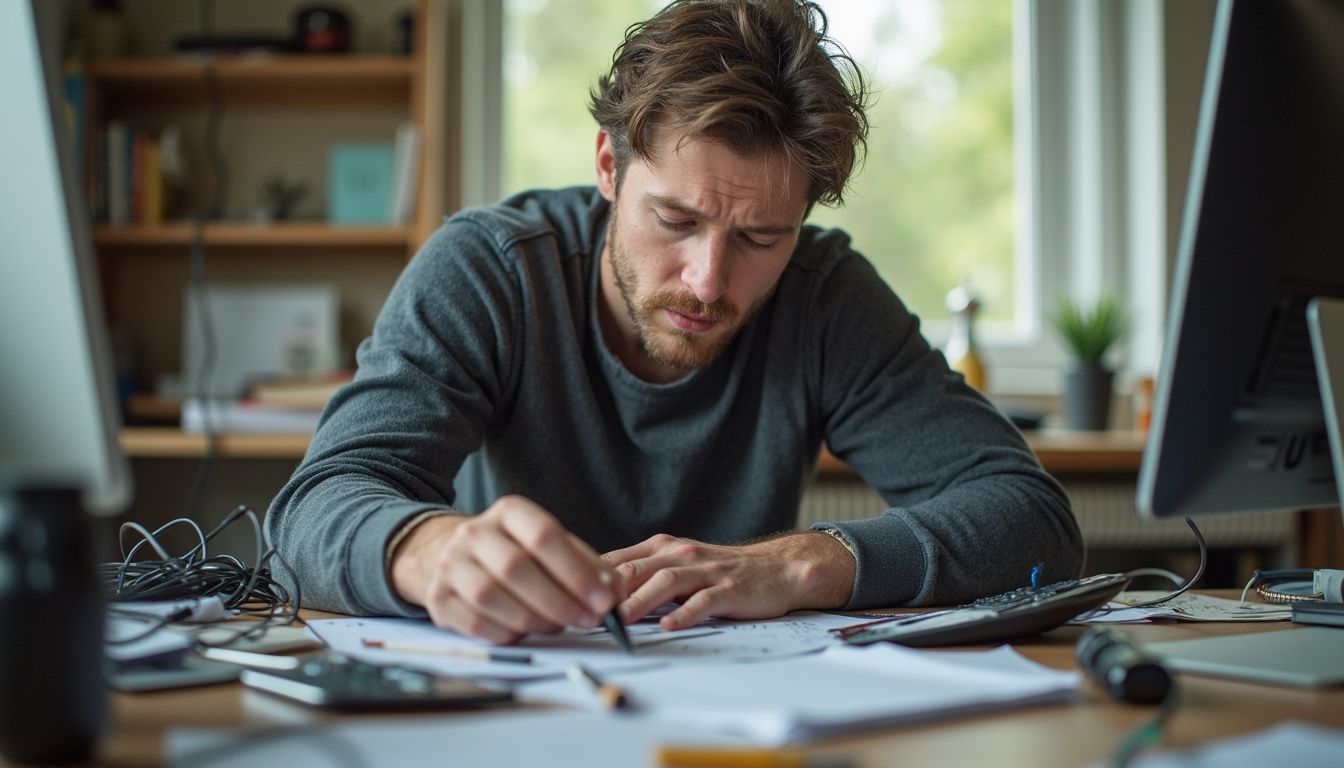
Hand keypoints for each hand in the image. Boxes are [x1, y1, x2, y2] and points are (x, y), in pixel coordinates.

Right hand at [389, 495, 621, 643]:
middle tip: (590, 620)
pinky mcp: (438, 599)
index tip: (606, 600)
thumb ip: (586, 565)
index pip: (545, 537)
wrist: (454, 555)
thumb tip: (616, 592)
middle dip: (561, 601)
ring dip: (535, 619)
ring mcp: (451, 565)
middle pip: (517, 568)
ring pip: (493, 597)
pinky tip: (526, 632)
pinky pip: (475, 623)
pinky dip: (508, 633)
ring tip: (560, 626)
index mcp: (509, 512)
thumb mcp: (552, 546)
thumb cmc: (517, 552)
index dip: (578, 572)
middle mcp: (474, 533)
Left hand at [603, 532, 854, 630]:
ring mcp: (704, 570)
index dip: (589, 577)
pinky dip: (684, 613)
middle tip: (580, 612)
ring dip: (639, 601)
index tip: (563, 596)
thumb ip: (643, 576)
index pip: (617, 560)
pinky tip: (668, 626)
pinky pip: (703, 601)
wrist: (777, 569)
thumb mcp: (678, 567)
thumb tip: (596, 597)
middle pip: (636, 569)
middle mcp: (680, 554)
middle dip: (607, 590)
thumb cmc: (721, 573)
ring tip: (618, 620)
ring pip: (665, 582)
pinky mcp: (728, 588)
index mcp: (662, 548)